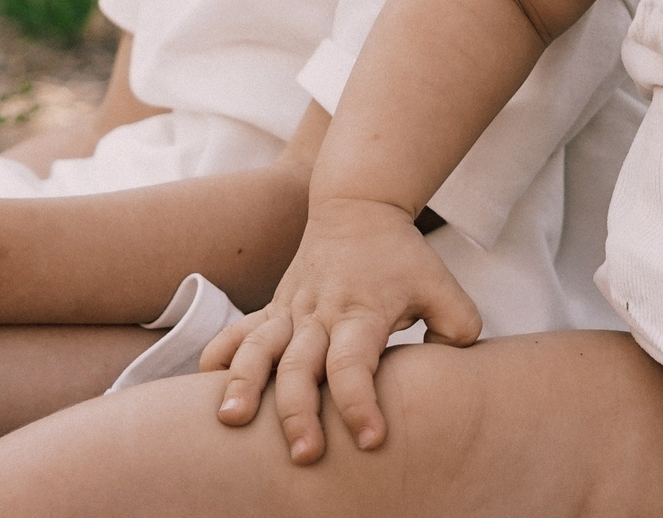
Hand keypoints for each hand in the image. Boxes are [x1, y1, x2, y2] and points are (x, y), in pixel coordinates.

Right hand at [200, 196, 482, 464]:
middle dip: (299, 412)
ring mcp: (291, 310)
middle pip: (301, 366)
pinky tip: (204, 387)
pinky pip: (239, 333)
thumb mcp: (442, 285)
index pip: (354, 364)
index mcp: (361, 312)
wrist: (357, 206)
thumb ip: (458, 326)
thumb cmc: (403, 256)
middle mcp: (320, 313)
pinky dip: (218, 357)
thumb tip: (454, 365)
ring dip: (244, 383)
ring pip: (259, 348)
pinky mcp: (273, 308)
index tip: (370, 440)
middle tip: (304, 455)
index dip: (360, 403)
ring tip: (231, 420)